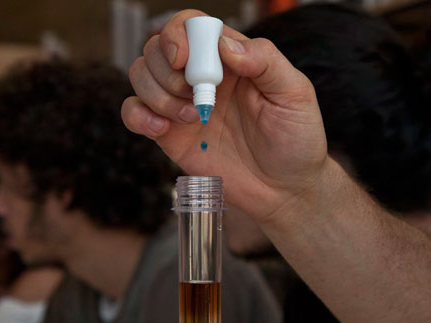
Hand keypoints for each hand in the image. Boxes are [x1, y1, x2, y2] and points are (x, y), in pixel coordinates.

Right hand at [122, 9, 328, 222]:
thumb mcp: (294, 95)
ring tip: (190, 117)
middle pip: (157, 48)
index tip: (183, 59)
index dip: (177, 34)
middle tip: (193, 95)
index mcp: (231, 59)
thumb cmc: (296, 140)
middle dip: (167, 70)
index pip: (191, 25)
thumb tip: (226, 46)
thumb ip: (265, 61)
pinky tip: (161, 130)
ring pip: (141, 75)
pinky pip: (134, 113)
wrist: (285, 190)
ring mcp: (182, 105)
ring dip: (157, 94)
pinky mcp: (170, 136)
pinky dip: (138, 116)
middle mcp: (202, 77)